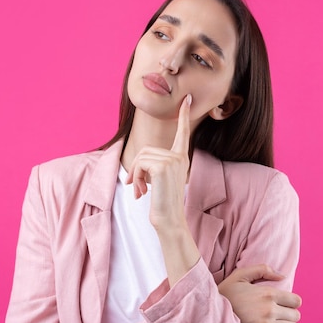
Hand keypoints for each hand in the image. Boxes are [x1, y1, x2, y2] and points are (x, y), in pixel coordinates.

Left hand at [126, 94, 191, 230]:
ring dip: (134, 175)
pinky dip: (135, 178)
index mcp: (181, 158)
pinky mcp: (162, 167)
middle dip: (136, 168)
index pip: (183, 133)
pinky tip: (140, 193)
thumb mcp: (160, 180)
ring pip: (141, 157)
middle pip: (146, 150)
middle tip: (136, 187)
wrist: (169, 222)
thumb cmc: (163, 204)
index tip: (187, 100)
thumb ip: (155, 165)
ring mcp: (172, 161)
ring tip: (139, 191)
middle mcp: (180, 157)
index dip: (184, 116)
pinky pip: (139, 164)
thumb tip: (139, 161)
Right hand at [218, 265, 301, 322]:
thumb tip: (282, 276)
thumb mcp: (240, 275)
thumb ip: (262, 270)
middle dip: (290, 314)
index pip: (296, 301)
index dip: (292, 302)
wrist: (211, 311)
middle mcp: (269, 309)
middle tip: (280, 314)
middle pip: (296, 315)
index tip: (284, 304)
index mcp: (267, 293)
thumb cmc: (226, 293)